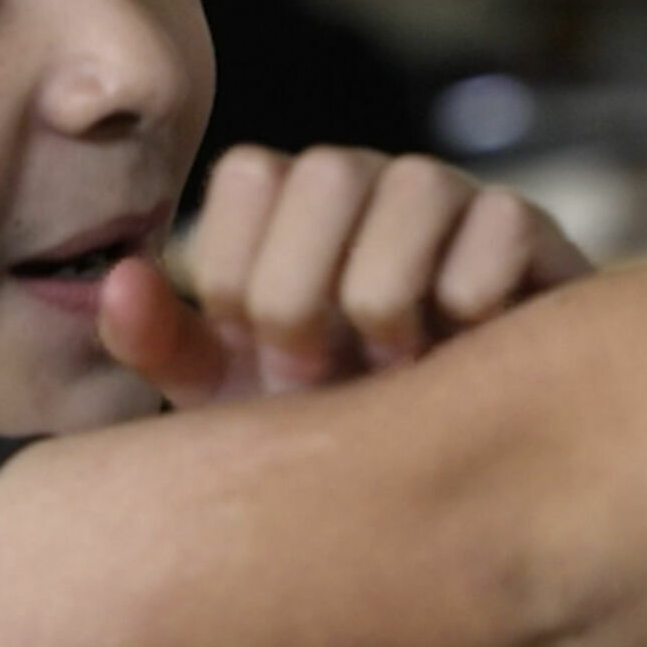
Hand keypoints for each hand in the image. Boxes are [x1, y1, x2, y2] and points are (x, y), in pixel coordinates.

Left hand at [98, 145, 593, 407]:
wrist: (452, 476)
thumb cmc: (331, 428)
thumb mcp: (233, 403)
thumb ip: (166, 345)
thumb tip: (116, 280)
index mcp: (291, 207)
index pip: (251, 174)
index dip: (240, 272)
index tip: (256, 351)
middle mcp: (370, 185)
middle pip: (326, 170)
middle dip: (305, 290)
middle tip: (314, 371)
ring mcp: (453, 201)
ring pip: (414, 185)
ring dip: (387, 296)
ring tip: (393, 368)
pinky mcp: (530, 233)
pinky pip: (500, 223)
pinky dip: (471, 302)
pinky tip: (464, 355)